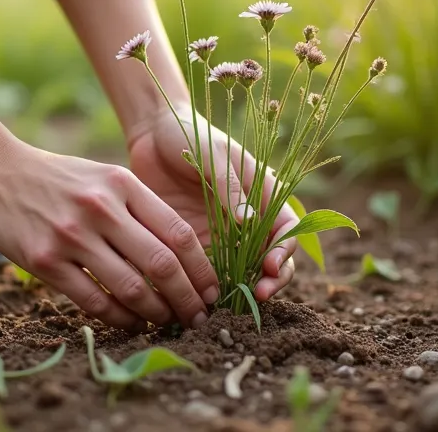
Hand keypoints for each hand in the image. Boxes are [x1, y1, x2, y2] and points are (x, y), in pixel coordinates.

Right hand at [0, 139, 219, 329]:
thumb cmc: (58, 179)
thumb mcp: (104, 178)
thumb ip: (139, 208)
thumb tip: (182, 256)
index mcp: (123, 184)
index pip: (178, 233)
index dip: (202, 269)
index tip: (213, 290)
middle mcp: (101, 208)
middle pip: (162, 264)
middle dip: (187, 298)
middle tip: (198, 316)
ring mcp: (71, 235)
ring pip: (131, 287)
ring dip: (156, 313)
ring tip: (167, 322)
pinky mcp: (44, 260)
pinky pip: (93, 300)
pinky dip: (119, 318)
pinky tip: (130, 322)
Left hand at [126, 108, 299, 301]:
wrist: (151, 133)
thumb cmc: (189, 134)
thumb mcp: (211, 154)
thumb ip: (230, 186)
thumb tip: (248, 220)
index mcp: (261, 193)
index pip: (286, 228)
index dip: (284, 250)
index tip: (271, 265)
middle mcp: (247, 218)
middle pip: (271, 256)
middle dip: (271, 279)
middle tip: (259, 295)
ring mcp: (222, 232)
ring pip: (242, 270)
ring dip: (242, 289)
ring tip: (231, 303)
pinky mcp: (195, 241)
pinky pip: (208, 269)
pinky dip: (210, 286)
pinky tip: (202, 296)